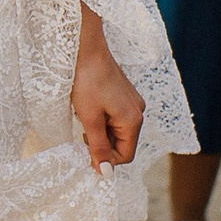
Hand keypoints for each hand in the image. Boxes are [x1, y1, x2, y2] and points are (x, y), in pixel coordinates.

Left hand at [71, 10, 144, 168]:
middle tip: (82, 134)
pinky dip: (102, 119)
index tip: (85, 154)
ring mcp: (132, 102)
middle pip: (123, 143)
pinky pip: (115, 117)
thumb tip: (106, 173)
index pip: (125, 155)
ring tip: (84, 118)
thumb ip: (98, 147)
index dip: (106, 160)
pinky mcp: (124, 94)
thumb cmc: (86, 81)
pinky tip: (88, 108)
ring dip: (100, 132)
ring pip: (117, 130)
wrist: (85, 47)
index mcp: (133, 120)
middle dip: (102, 144)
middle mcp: (138, 111)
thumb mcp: (89, 118)